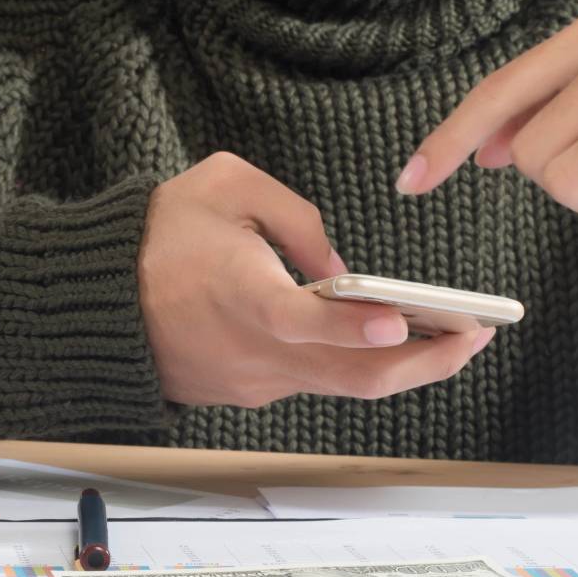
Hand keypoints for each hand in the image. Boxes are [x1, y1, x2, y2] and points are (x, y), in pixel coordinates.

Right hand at [139, 152, 495, 409]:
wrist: (100, 302)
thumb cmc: (159, 235)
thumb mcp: (223, 183)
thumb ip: (296, 216)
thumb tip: (344, 270)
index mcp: (239, 293)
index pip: (300, 321)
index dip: (351, 327)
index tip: (399, 323)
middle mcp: (253, 350)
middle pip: (350, 376)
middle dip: (424, 362)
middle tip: (477, 335)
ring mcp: (255, 381)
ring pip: (342, 387)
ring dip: (402, 367)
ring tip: (457, 336)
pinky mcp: (252, 393)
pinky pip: (315, 381)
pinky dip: (357, 366)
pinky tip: (394, 341)